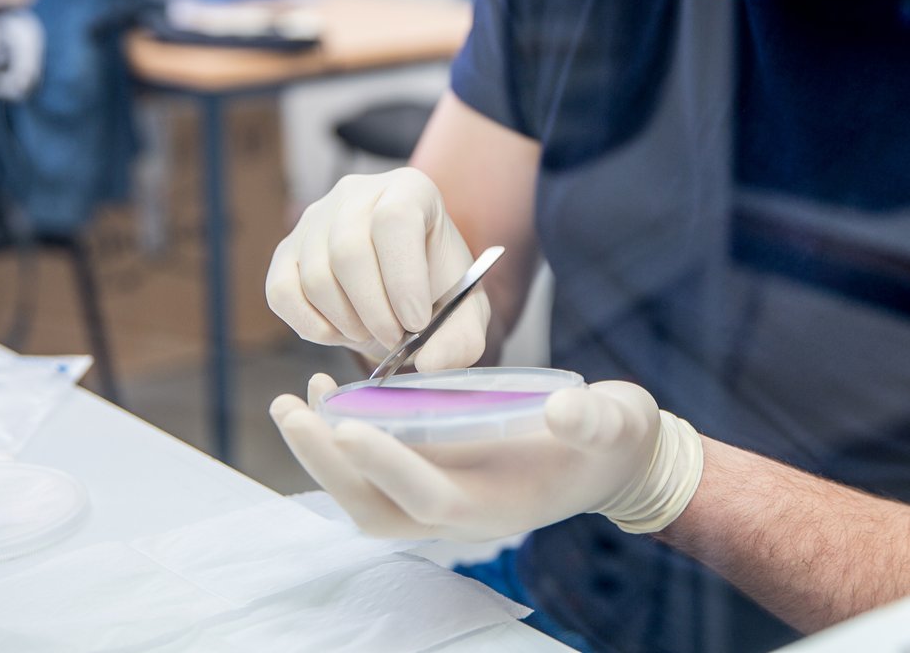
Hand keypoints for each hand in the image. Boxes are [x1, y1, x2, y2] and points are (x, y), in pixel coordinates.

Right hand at [265, 168, 488, 370]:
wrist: (403, 290)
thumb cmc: (437, 290)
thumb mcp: (465, 314)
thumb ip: (462, 339)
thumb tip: (431, 361)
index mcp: (410, 189)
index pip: (395, 219)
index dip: (404, 276)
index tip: (417, 322)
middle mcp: (356, 193)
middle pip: (349, 251)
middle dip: (374, 310)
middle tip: (395, 338)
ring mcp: (314, 219)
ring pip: (316, 276)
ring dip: (347, 322)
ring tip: (373, 332)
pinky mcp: (287, 251)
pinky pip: (282, 292)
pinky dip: (311, 325)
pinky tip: (341, 333)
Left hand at [269, 374, 704, 542]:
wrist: (617, 460)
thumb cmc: (616, 438)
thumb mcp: (617, 421)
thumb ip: (592, 419)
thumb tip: (561, 410)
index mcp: (500, 506)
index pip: (430, 496)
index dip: (387, 466)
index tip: (348, 425)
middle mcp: (462, 514)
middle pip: (377, 509)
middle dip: (329, 465)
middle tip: (292, 411)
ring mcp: (445, 498)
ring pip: (367, 498)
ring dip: (325, 457)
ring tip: (296, 402)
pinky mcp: (437, 475)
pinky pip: (377, 471)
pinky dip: (345, 441)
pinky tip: (331, 395)